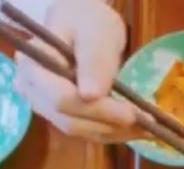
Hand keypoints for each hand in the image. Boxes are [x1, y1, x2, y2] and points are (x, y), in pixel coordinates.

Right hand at [13, 0, 144, 142]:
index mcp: (33, 68)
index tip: (131, 114)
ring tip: (150, 128)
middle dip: (110, 125)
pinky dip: (114, 131)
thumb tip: (91, 96)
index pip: (62, 99)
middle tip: (148, 123)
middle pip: (70, 121)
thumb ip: (93, 61)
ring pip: (81, 130)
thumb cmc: (85, 20)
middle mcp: (33, 93)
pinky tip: (140, 128)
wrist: (80, 23)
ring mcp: (46, 107)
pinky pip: (88, 129)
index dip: (97, 110)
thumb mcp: (94, 31)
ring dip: (116, 133)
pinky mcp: (63, 115)